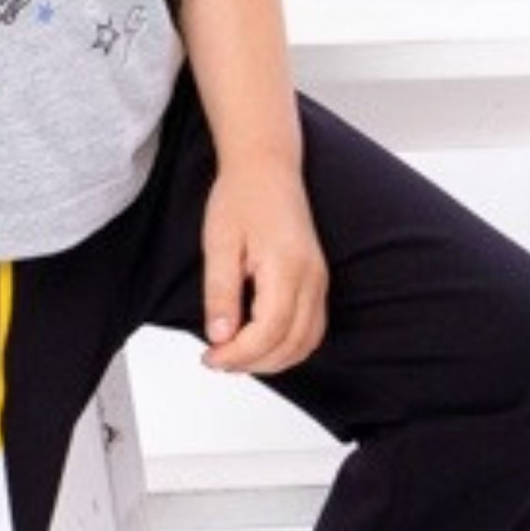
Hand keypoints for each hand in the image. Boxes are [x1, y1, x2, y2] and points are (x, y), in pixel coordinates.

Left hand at [200, 155, 328, 375]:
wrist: (267, 168)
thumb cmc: (242, 197)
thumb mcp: (219, 243)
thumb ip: (220, 292)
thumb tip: (220, 336)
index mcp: (287, 267)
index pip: (268, 332)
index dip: (238, 354)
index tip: (210, 357)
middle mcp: (311, 278)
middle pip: (290, 344)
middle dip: (252, 362)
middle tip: (217, 360)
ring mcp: (318, 280)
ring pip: (306, 342)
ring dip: (272, 360)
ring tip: (235, 356)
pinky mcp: (317, 280)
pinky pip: (312, 329)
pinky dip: (288, 346)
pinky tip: (259, 345)